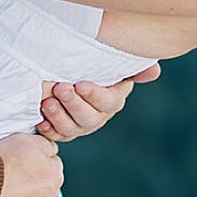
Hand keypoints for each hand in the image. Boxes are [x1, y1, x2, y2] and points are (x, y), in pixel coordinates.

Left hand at [37, 62, 160, 141]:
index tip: (81, 85)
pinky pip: (57, 136)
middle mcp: (99, 115)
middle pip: (90, 118)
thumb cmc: (89, 63)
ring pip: (73, 129)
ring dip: (59, 117)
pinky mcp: (63, 131)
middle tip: (60, 89)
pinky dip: (49, 130)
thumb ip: (133, 66)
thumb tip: (154, 70)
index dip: (95, 95)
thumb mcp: (107, 60)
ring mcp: (80, 126)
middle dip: (73, 104)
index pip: (108, 101)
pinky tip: (41, 122)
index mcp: (113, 98)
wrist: (63, 73)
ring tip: (47, 103)